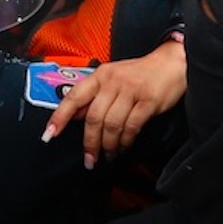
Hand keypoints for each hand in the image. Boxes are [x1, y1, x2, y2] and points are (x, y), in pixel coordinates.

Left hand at [40, 39, 186, 166]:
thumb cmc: (140, 74)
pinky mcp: (148, 101)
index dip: (60, 117)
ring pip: (112, 125)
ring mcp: (131, 91)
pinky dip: (125, 141)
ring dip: (108, 145)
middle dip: (90, 143)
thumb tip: (75, 116)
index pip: (74, 97)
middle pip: (94, 118)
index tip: (49, 134)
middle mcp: (113, 81)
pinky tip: (124, 146)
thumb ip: (94, 96)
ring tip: (109, 154)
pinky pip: (131, 127)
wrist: (173, 64)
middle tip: (90, 159)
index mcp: (100, 75)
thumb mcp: (113, 78)